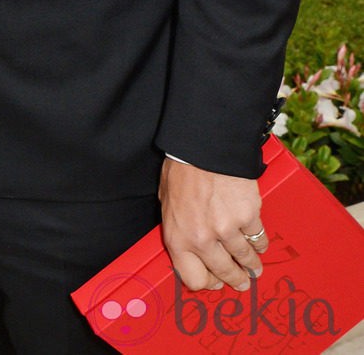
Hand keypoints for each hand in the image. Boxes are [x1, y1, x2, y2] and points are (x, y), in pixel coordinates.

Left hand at [159, 159, 267, 290]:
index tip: (215, 282)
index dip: (207, 283)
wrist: (203, 145)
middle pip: (224, 273)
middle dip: (235, 280)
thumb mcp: (167, 201)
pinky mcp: (248, 216)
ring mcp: (227, 229)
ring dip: (252, 265)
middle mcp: (202, 239)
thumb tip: (190, 247)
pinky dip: (260, 242)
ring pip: (245, 259)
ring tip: (255, 268)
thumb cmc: (181, 169)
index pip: (193, 279)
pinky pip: (258, 238)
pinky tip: (259, 243)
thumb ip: (178, 227)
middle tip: (243, 282)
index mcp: (178, 237)